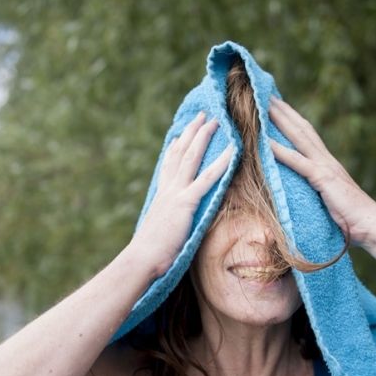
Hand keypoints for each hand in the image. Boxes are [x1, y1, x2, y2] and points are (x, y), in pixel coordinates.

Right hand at [131, 112, 233, 277]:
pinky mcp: (186, 203)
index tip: (181, 135)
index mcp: (161, 196)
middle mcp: (168, 189)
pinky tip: (232, 150)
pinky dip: (221, 163)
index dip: (175, 148)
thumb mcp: (161, 231)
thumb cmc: (150, 253)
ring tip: (216, 122)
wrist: (142, 259)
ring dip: (204, 137)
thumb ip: (168, 222)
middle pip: (180, 153)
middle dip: (192, 133)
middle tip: (203, 116)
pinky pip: (207, 179)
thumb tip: (170, 225)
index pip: (169, 165)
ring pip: (191, 158)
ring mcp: (176, 193)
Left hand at [268, 96, 375, 247]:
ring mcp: (325, 167)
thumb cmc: (352, 220)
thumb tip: (307, 193)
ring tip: (262, 105)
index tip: (277, 105)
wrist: (371, 225)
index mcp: (328, 164)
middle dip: (283, 110)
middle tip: (265, 93)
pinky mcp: (323, 178)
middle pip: (301, 128)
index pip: (307, 135)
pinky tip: (265, 141)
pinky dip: (280, 150)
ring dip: (280, 120)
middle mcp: (326, 160)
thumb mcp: (329, 201)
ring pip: (298, 137)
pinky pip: (297, 161)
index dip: (292, 119)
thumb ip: (319, 192)